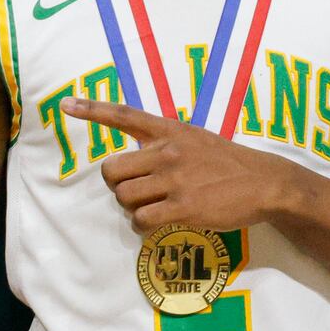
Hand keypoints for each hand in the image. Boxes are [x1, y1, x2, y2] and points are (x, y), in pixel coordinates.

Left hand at [61, 98, 303, 233]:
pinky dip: (144, 225)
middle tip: (137, 190)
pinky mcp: (183, 207)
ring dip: (133, 207)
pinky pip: (141, 220)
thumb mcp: (197, 139)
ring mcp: (175, 180)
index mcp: (171, 131)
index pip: (125, 116)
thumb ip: (166, 144)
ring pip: (124, 198)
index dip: (92, 111)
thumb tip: (135, 161)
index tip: (64, 104)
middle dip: (117, 185)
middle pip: (112, 171)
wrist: (264, 183)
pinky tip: (161, 222)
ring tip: (155, 206)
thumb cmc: (229, 162)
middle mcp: (168, 152)